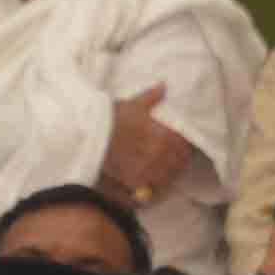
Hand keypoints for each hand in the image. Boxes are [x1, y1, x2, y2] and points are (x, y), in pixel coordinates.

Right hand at [98, 85, 192, 205]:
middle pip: (180, 162)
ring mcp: (148, 171)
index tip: (184, 143)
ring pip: (170, 177)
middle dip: (180, 159)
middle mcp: (160, 155)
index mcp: (164, 135)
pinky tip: (156, 182)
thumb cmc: (111, 117)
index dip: (186, 144)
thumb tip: (165, 85)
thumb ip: (152, 97)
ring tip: (168, 171)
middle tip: (177, 158)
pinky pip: (154, 189)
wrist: (89, 136)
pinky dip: (157, 187)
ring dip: (171, 174)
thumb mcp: (134, 104)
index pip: (185, 144)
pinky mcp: (136, 183)